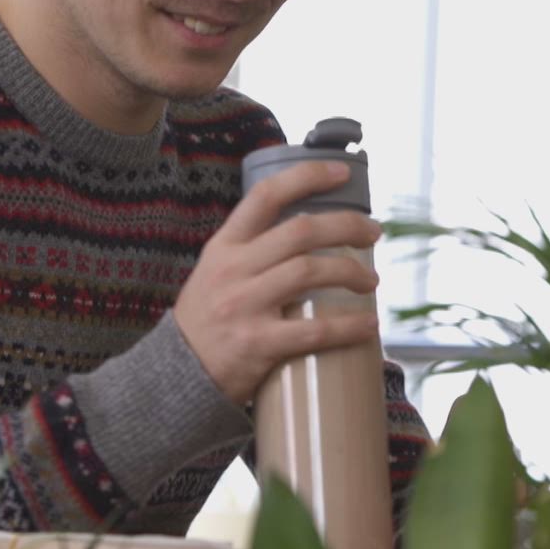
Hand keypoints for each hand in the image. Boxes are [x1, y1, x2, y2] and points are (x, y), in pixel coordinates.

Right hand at [172, 161, 382, 403]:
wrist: (176, 375)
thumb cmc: (207, 320)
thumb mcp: (216, 272)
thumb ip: (252, 252)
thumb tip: (308, 233)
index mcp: (225, 246)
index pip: (266, 196)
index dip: (307, 176)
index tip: (342, 173)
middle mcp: (234, 269)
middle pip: (301, 232)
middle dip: (347, 226)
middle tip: (373, 232)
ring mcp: (244, 305)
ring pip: (309, 272)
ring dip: (351, 272)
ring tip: (372, 281)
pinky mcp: (257, 344)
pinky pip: (313, 330)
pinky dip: (348, 326)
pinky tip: (368, 324)